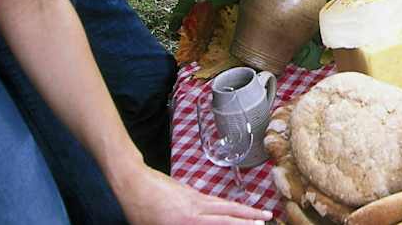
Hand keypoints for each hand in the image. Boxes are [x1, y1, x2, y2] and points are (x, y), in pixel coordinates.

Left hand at [112, 165, 271, 223]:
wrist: (133, 181)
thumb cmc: (139, 209)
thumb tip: (201, 222)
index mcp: (188, 219)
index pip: (223, 223)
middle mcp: (196, 207)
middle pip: (229, 211)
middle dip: (250, 216)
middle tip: (268, 218)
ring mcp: (194, 197)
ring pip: (224, 204)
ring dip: (243, 209)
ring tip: (258, 213)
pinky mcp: (190, 191)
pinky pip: (214, 199)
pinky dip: (226, 204)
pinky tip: (230, 208)